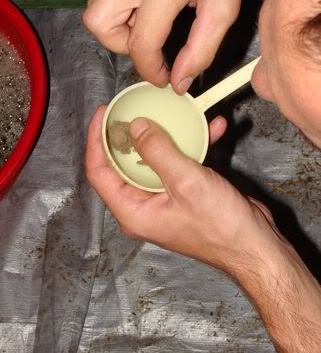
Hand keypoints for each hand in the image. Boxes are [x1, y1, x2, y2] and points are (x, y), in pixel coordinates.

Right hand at [83, 0, 260, 92]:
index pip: (139, 45)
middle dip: (119, 43)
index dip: (149, 69)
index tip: (161, 73)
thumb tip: (178, 81)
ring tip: (148, 6)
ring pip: (95, 1)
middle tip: (146, 39)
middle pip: (96, 25)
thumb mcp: (226, 4)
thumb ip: (201, 50)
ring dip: (118, 15)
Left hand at [86, 107, 280, 274]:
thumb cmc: (220, 225)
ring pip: (152, 159)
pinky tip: (212, 127)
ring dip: (165, 135)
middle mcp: (142, 205)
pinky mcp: (183, 192)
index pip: (99, 171)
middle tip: (131, 106)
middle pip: (122, 163)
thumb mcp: (186, 182)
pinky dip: (192, 145)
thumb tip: (133, 126)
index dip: (96, 140)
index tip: (103, 112)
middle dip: (127, 132)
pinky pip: (178, 163)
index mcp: (132, 211)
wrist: (256, 247)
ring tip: (169, 110)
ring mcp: (163, 198)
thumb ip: (158, 151)